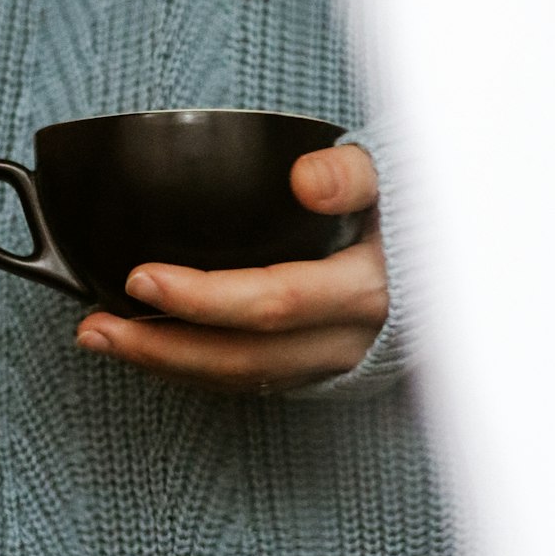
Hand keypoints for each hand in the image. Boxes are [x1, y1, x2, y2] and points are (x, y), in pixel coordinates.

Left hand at [75, 142, 388, 394]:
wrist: (457, 262)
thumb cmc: (414, 212)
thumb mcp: (395, 178)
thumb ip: (352, 174)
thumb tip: (306, 180)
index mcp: (369, 288)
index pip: (275, 300)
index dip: (203, 298)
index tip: (139, 278)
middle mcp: (351, 339)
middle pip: (245, 356)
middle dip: (162, 346)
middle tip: (97, 323)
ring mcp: (336, 365)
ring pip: (242, 379)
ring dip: (165, 365)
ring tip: (100, 337)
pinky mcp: (322, 374)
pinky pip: (250, 381)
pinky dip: (194, 370)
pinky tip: (149, 350)